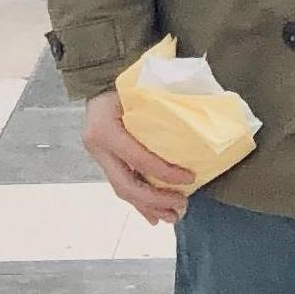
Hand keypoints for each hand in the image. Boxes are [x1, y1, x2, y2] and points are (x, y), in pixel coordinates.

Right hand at [81, 88, 196, 225]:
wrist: (98, 77)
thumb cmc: (125, 79)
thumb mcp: (138, 87)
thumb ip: (159, 103)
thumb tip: (196, 116)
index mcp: (105, 128)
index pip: (138, 159)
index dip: (165, 172)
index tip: (190, 178)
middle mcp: (98, 146)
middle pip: (126, 185)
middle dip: (156, 200)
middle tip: (182, 206)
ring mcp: (98, 156)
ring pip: (123, 191)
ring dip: (149, 207)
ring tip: (172, 217)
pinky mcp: (104, 161)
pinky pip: (122, 186)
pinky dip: (139, 202)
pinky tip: (153, 215)